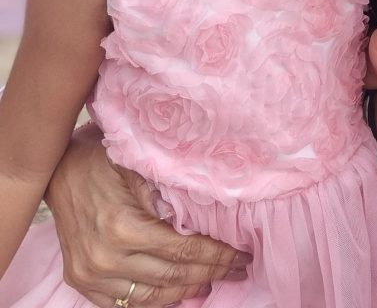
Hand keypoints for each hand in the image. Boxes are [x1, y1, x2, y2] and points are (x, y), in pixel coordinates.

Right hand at [45, 124, 249, 305]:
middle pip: (172, 276)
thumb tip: (209, 213)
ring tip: (212, 281)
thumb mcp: (139, 166)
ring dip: (186, 290)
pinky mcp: (82, 281)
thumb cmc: (102, 160)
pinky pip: (125, 303)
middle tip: (236, 270)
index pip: (183, 252)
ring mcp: (92, 275)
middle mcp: (107, 258)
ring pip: (151, 297)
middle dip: (211, 273)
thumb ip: (169, 192)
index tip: (241, 257)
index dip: (217, 256)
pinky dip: (155, 300)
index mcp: (125, 228)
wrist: (58, 170)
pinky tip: (176, 291)